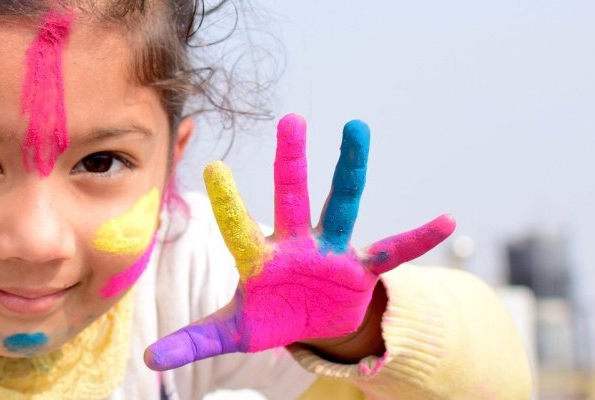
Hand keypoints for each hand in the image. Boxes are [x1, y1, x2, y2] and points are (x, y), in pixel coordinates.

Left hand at [144, 113, 453, 369]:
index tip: (213, 167)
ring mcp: (331, 251)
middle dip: (291, 161)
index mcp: (260, 259)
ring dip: (351, 170)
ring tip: (357, 129)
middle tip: (290, 118)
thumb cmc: (270, 316)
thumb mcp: (233, 332)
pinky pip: (393, 251)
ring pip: (342, 205)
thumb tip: (148, 360)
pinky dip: (419, 239)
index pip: (240, 228)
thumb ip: (193, 341)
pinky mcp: (361, 268)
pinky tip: (446, 221)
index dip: (229, 203)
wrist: (314, 324)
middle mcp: (296, 244)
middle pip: (292, 197)